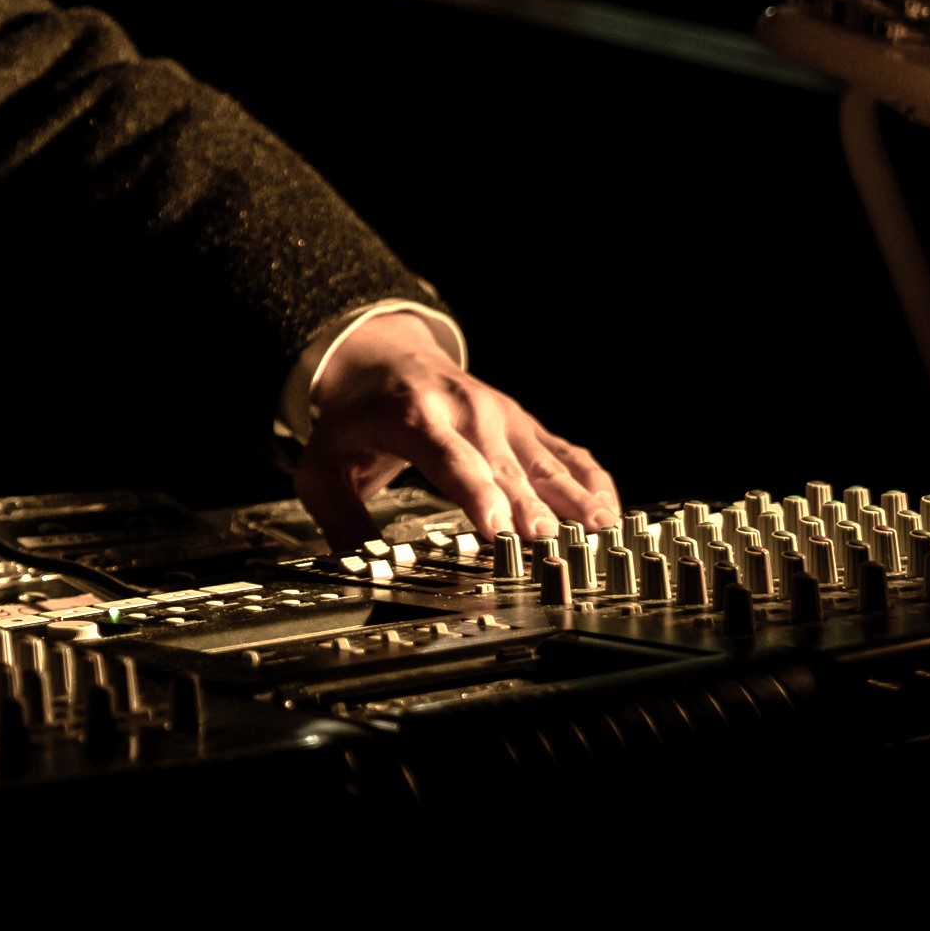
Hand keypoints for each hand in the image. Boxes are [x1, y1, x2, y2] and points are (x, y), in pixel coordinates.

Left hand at [291, 313, 618, 548]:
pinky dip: (591, 482)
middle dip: (530, 510)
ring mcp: (503, 418)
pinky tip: (607, 514)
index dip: (476, 493)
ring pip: (544, 463)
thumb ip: (341, 519)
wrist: (385, 361)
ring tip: (598, 532)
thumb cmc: (355, 421)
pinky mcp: (527, 426)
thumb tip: (365, 569)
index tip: (496, 527)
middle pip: (505, 469)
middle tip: (552, 549)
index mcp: (414, 418)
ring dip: (572, 499)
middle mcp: (467, 413)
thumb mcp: (322, 467)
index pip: (450, 459)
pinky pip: (568, 454)